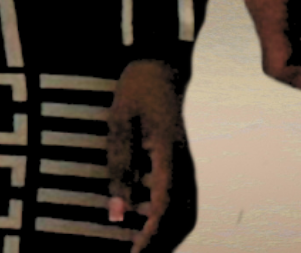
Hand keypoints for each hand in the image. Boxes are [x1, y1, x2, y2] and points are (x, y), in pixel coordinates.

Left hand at [106, 59, 193, 249]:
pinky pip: (179, 197)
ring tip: (140, 244)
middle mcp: (182, 167)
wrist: (159, 66)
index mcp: (168, 158)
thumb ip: (119, 169)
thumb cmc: (137, 91)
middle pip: (180, 218)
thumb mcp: (119, 126)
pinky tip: (143, 217)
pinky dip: (166, 216)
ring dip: (165, 232)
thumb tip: (117, 214)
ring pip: (183, 211)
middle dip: (161, 242)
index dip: (149, 237)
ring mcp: (184, 165)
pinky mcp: (179, 162)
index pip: (163, 210)